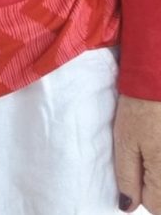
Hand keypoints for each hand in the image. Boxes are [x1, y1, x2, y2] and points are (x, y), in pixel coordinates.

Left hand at [115, 93, 160, 210]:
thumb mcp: (125, 142)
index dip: (141, 191)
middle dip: (157, 184)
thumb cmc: (139, 108)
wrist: (159, 80)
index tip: (136, 168)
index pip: (156, 207)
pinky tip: (160, 141)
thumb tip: (127, 206)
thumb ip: (128, 176)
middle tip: (148, 156)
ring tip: (156, 145)